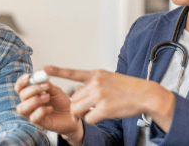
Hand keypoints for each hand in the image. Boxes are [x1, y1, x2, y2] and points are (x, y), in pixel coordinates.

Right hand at [15, 71, 83, 144]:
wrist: (72, 114)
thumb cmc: (62, 102)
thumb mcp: (55, 90)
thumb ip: (46, 83)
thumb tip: (39, 72)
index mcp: (31, 94)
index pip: (19, 88)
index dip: (21, 82)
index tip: (29, 76)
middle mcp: (29, 104)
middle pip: (21, 96)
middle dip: (33, 89)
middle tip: (46, 87)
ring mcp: (33, 114)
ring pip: (22, 108)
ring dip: (34, 100)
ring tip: (47, 97)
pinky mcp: (40, 123)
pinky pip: (33, 118)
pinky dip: (41, 111)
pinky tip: (51, 108)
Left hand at [45, 66, 175, 131]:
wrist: (144, 95)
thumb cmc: (127, 88)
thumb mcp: (108, 79)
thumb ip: (92, 83)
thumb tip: (77, 90)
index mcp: (96, 74)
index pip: (72, 73)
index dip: (57, 71)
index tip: (43, 68)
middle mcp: (96, 83)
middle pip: (74, 99)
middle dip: (78, 105)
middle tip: (90, 107)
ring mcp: (99, 96)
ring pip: (77, 109)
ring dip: (83, 113)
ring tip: (97, 110)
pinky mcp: (104, 109)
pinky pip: (88, 118)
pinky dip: (93, 119)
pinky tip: (104, 114)